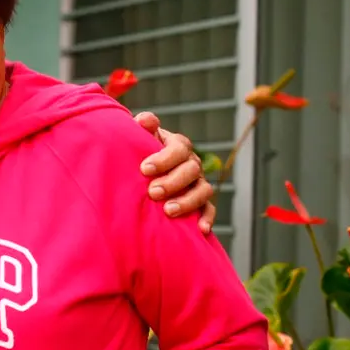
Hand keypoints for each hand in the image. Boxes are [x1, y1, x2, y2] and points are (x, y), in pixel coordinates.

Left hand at [133, 112, 216, 234]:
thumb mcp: (139, 137)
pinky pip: (209, 209)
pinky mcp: (201, 201)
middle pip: (191, 170)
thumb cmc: (140, 152)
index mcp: (178, 145)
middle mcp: (192, 162)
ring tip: (169, 211)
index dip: (163, 159)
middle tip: (152, 192)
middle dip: (172, 182)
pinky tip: (200, 229)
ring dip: (188, 201)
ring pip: (203, 190)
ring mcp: (198, 182)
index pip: (178, 148)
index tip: (144, 169)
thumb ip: (142, 127)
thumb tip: (145, 120)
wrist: (144, 170)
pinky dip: (207, 218)